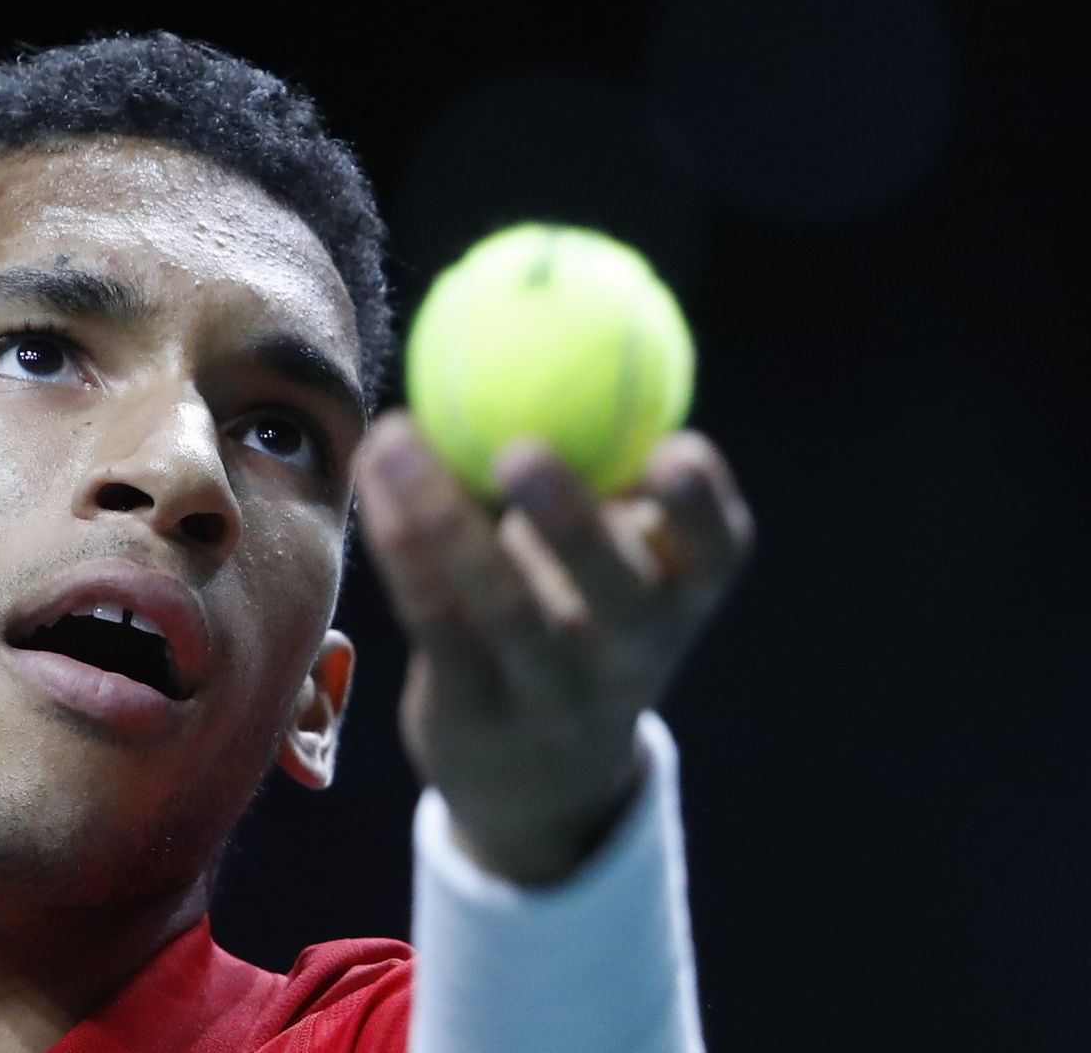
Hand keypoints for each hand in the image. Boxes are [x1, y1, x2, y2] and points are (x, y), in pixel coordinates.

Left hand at [355, 411, 753, 884]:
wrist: (539, 772)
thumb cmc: (579, 612)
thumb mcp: (617, 554)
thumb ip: (604, 463)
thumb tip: (548, 318)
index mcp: (683, 597)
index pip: (716, 554)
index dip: (700, 508)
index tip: (673, 451)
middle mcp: (631, 655)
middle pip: (616, 596)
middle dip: (573, 524)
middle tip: (523, 450)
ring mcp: (553, 696)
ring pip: (504, 612)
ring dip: (443, 523)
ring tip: (397, 440)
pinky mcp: (475, 714)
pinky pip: (435, 624)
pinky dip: (403, 551)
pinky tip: (374, 485)